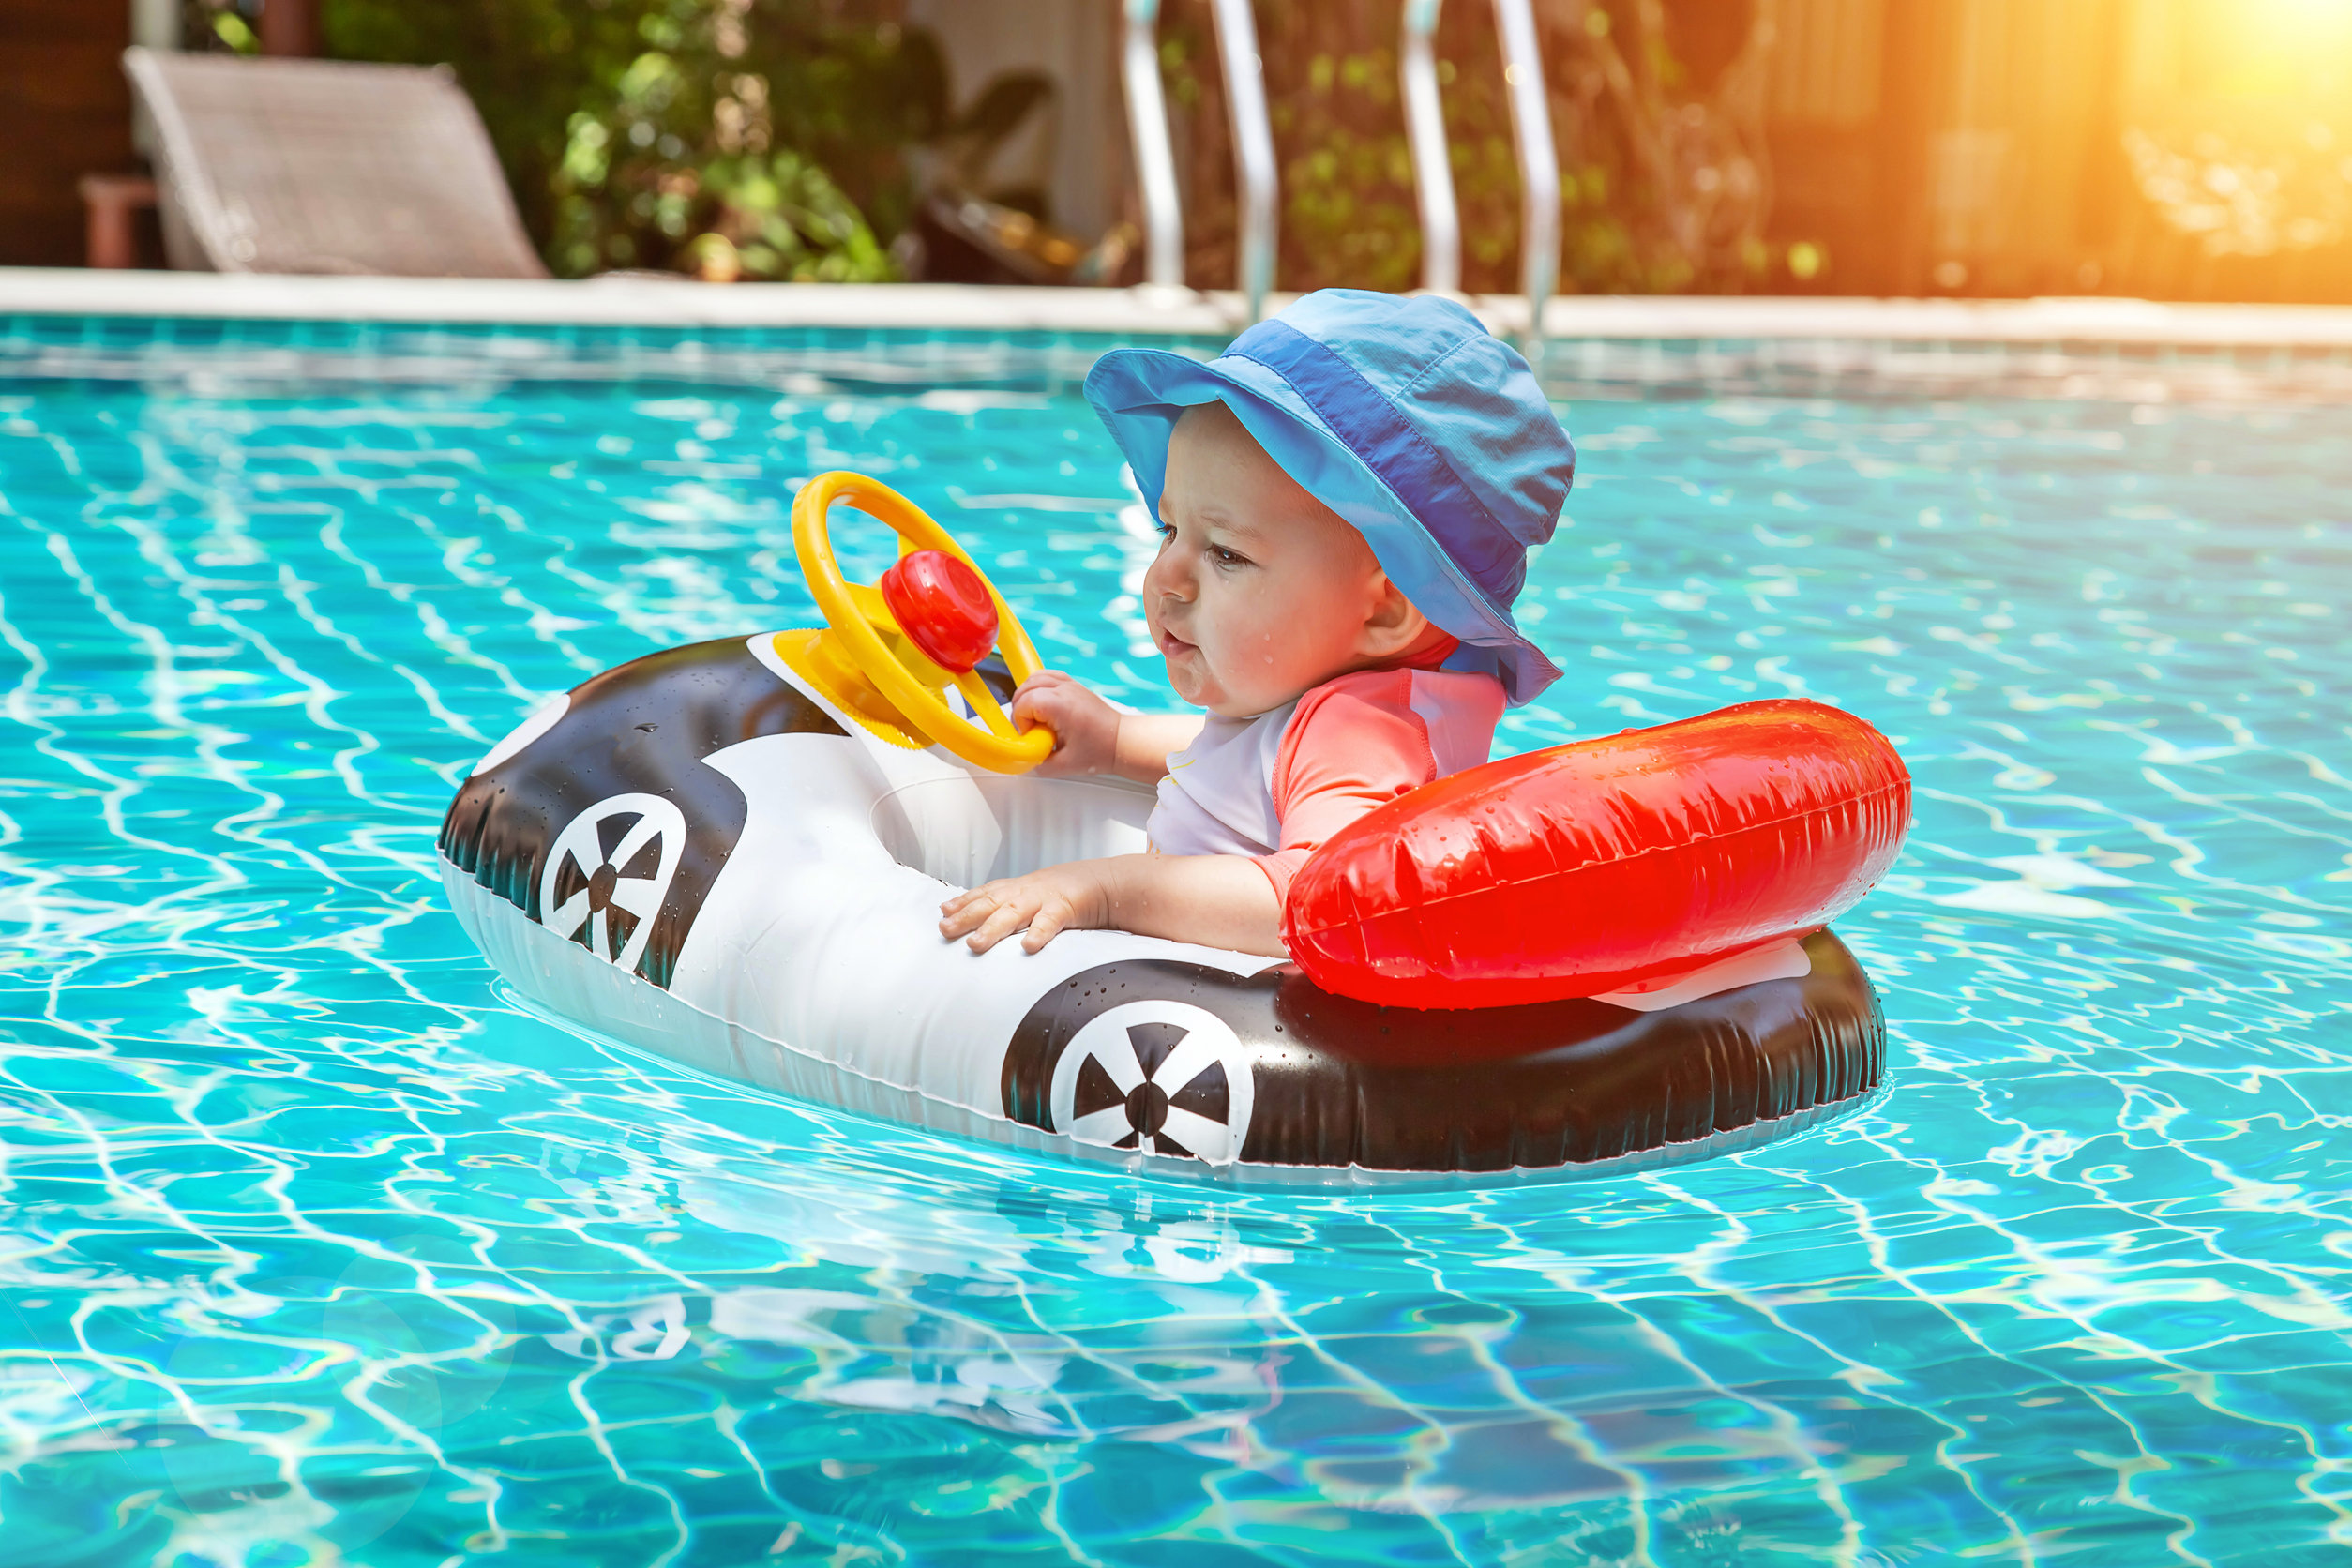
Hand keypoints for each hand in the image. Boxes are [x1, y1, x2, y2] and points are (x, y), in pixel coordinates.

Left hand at [940, 863, 1110, 953]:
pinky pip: (1050, 922)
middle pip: (991, 904)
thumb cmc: (1069, 893)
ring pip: (1013, 914)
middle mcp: (1027, 892)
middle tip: (945, 929)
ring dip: (992, 929)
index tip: (943, 910)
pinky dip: (1038, 933)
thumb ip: (1015, 906)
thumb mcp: (1038, 895)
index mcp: (1020, 889)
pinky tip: (1027, 947)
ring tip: (975, 944)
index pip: (986, 893)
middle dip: (966, 916)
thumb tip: (987, 923)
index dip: (964, 901)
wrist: (1107, 882)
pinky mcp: (1066, 908)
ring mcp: (1044, 899)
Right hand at [1011, 670, 1120, 776]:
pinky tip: (1040, 703)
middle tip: (1029, 729)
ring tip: (1032, 716)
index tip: (1031, 735)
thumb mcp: (1064, 765)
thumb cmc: (1101, 749)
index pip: (1024, 703)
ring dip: (1027, 695)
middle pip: (1026, 687)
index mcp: (1059, 705)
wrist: (1122, 741)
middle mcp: (1064, 689)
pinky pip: (1048, 675)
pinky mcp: (1073, 686)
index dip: (1021, 721)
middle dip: (1020, 709)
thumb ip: (1040, 763)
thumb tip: (1025, 758)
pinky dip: (1038, 686)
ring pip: (1035, 677)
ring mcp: (1069, 685)